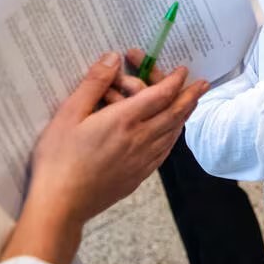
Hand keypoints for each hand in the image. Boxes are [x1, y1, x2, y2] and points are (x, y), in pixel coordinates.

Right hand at [26, 51, 207, 227]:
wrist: (60, 204)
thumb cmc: (59, 158)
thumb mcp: (69, 113)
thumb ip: (93, 83)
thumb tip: (112, 58)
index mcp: (124, 120)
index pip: (160, 95)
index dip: (174, 81)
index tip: (183, 70)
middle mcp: (139, 139)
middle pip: (174, 114)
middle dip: (190, 96)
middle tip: (204, 85)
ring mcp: (141, 160)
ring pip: (172, 133)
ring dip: (184, 116)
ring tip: (191, 105)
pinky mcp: (137, 177)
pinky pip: (163, 152)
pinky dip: (172, 137)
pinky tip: (170, 135)